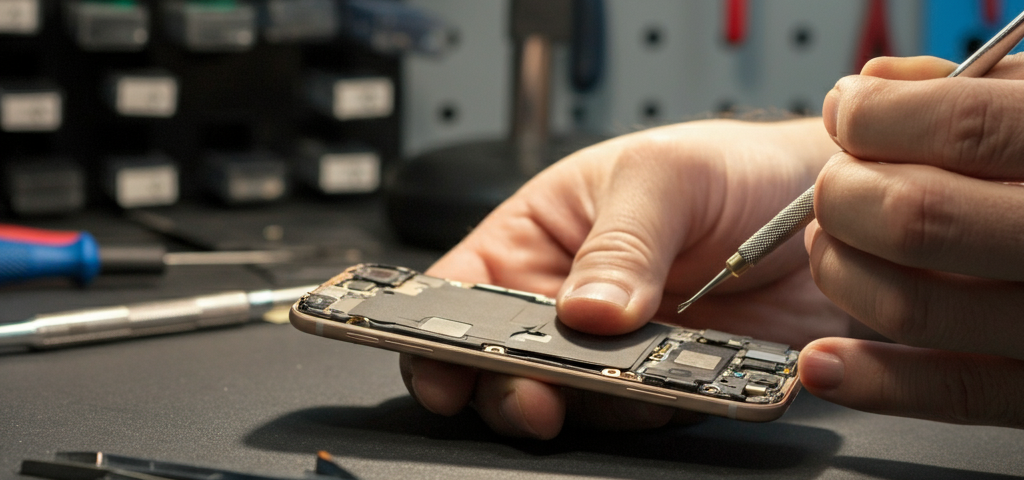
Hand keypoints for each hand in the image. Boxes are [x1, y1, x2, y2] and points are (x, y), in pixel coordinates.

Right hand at [400, 118, 847, 437]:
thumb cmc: (735, 168)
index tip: (442, 368)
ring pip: (571, 401)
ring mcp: (617, 348)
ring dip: (588, 405)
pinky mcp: (668, 382)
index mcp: (541, 237)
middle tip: (536, 395)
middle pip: (504, 362)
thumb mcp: (667, 176)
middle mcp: (568, 299)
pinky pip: (643, 415)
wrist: (831, 210)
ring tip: (622, 385)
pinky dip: (653, 412)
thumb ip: (622, 242)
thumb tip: (585, 309)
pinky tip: (674, 387)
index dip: (435, 334)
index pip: (462, 290)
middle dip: (511, 387)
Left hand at [801, 54, 1023, 426]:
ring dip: (840, 271)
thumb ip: (971, 92)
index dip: (879, 117)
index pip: (964, 128)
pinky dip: (867, 380)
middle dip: (844, 195)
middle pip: (917, 219)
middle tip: (835, 186)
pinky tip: (824, 358)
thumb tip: (873, 86)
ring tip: (834, 245)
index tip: (848, 112)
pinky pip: (948, 394)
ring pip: (911, 306)